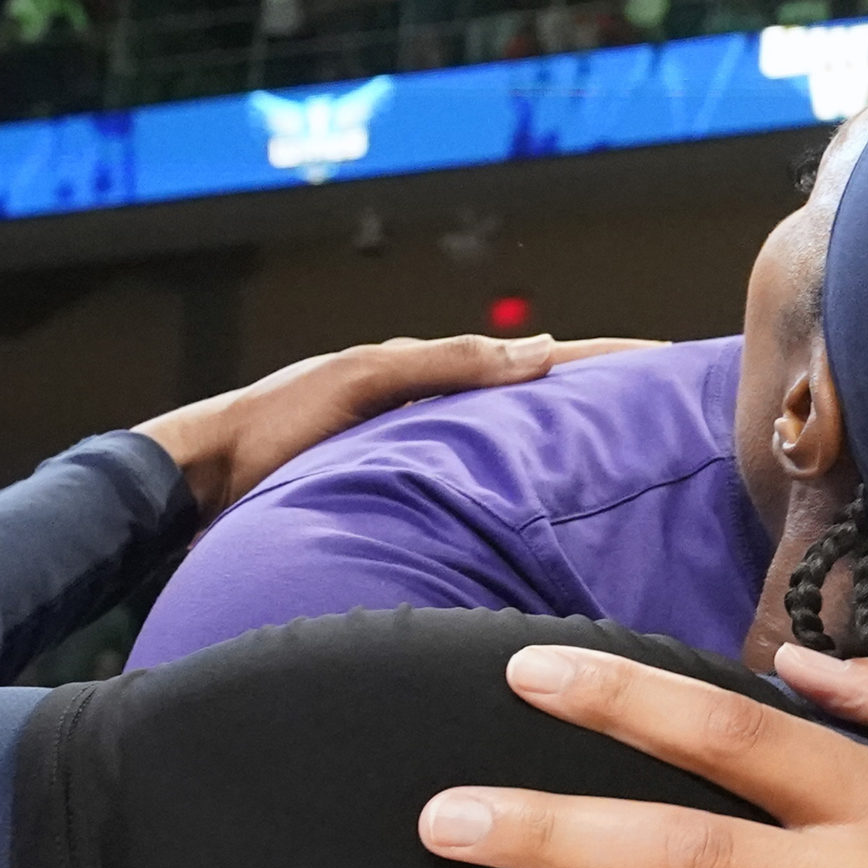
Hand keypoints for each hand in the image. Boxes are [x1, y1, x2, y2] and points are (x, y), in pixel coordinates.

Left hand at [132, 334, 661, 515]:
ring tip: (630, 469)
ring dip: (566, 455)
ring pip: (509, 452)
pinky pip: (476, 491)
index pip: (529, 360)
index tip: (660, 364)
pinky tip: (541, 520)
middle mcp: (429, 414)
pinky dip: (520, 491)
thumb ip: (441, 362)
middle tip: (671, 419)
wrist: (197, 487)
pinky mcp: (397, 502)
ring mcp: (416, 459)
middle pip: (530, 404)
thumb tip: (536, 347)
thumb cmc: (266, 428)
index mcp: (425, 374)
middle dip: (597, 407)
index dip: (594, 362)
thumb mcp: (357, 381)